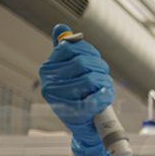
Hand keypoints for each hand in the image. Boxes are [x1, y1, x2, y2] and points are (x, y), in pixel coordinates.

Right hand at [39, 23, 117, 155]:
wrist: (84, 127)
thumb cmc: (78, 96)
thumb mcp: (69, 72)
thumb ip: (65, 49)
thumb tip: (61, 28)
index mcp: (48, 69)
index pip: (71, 48)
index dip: (90, 51)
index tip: (95, 60)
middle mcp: (49, 83)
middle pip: (82, 62)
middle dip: (100, 67)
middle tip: (104, 75)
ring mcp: (59, 99)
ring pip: (90, 79)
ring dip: (105, 82)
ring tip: (105, 87)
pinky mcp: (72, 114)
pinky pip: (93, 99)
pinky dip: (104, 96)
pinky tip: (106, 95)